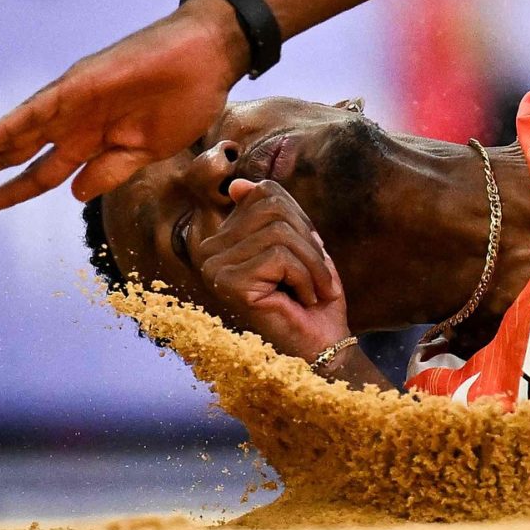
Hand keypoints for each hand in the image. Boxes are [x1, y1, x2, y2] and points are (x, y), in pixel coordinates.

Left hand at [0, 0, 247, 210]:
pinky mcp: (76, 87)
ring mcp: (72, 104)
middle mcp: (74, 123)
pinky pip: (31, 114)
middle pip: (15, 152)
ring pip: (13, 134)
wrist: (209, 55)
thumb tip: (74, 194)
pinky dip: (0, 131)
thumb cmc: (188, 97)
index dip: (9, 191)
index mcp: (93, 141)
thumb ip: (112, 171)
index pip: (40, 172)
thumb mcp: (150, 150)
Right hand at [192, 181, 349, 358]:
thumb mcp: (298, 244)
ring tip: (313, 290)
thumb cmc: (312, 296)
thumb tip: (237, 183)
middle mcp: (208, 251)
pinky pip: (279, 257)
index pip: (266, 192)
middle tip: (317, 275)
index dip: (301, 219)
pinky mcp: (227, 283)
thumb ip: (273, 211)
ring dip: (311, 263)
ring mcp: (213, 267)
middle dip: (308, 240)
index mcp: (224, 237)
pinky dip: (306, 277)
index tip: (307, 254)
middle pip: (273, 207)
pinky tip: (302, 301)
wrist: (321, 345)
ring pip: (279, 231)